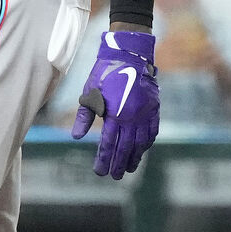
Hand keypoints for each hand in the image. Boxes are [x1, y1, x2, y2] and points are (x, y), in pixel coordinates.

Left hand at [72, 30, 159, 179]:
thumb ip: (84, 116)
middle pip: (125, 147)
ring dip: (134, 157)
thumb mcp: (89, 92)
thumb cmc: (105, 73)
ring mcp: (145, 114)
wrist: (129, 54)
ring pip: (141, 142)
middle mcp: (131, 117)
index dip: (104, 159)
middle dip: (119, 164)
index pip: (109, 144)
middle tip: (114, 176)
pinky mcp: (154, 109)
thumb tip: (76, 137)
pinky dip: (147, 143)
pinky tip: (142, 150)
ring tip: (128, 169)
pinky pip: (152, 131)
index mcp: (114, 114)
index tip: (100, 172)